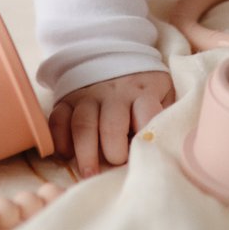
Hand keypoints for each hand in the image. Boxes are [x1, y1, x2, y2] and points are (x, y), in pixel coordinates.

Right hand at [49, 71, 175, 177]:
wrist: (113, 55)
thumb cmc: (144, 87)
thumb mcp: (163, 92)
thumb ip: (166, 113)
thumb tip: (170, 144)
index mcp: (142, 92)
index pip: (146, 113)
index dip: (144, 137)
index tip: (144, 156)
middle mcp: (114, 93)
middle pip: (111, 123)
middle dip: (113, 150)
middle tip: (116, 166)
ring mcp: (88, 95)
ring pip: (83, 123)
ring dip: (85, 152)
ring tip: (89, 174)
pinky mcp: (67, 99)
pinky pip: (58, 118)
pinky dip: (60, 138)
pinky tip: (66, 154)